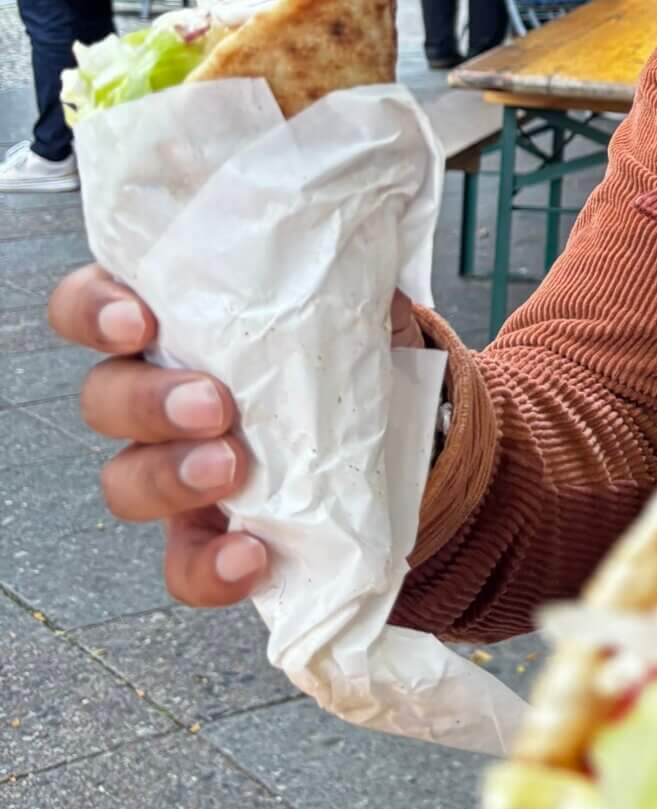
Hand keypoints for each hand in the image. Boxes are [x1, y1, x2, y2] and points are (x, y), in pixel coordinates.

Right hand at [46, 266, 426, 608]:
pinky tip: (251, 557)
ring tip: (233, 471)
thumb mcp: (344, 291)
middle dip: (150, 402)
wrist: (414, 428)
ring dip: (170, 478)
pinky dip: (210, 568)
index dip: (95, 312)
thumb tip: (342, 239)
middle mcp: (155, 393)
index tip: (140, 319)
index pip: (91, 306)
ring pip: (125, 481)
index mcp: (172, 320)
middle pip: (104, 399)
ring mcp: (176, 468)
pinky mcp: (210, 533)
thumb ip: (324, 267)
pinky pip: (184, 563)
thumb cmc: (355, 342)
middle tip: (214, 405)